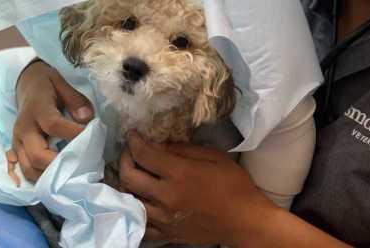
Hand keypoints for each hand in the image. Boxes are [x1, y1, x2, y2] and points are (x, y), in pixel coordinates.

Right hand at [11, 60, 93, 181]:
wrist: (26, 84)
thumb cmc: (47, 84)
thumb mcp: (62, 83)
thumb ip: (76, 101)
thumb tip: (87, 119)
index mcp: (37, 108)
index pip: (54, 125)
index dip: (73, 133)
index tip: (92, 136)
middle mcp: (24, 128)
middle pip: (37, 155)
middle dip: (60, 164)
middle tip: (81, 166)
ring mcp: (17, 141)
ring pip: (29, 168)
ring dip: (50, 175)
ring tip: (71, 174)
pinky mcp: (16, 149)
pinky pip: (25, 169)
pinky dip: (40, 176)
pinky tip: (57, 175)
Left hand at [120, 130, 278, 246]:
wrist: (244, 221)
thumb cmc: (233, 184)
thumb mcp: (213, 156)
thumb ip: (183, 149)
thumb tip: (159, 145)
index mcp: (179, 173)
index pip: (144, 154)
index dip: (134, 141)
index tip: (132, 133)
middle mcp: (166, 196)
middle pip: (129, 177)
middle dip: (125, 159)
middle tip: (129, 150)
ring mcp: (164, 219)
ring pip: (130, 200)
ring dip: (126, 183)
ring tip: (132, 171)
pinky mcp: (167, 235)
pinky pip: (140, 224)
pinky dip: (134, 209)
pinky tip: (138, 199)